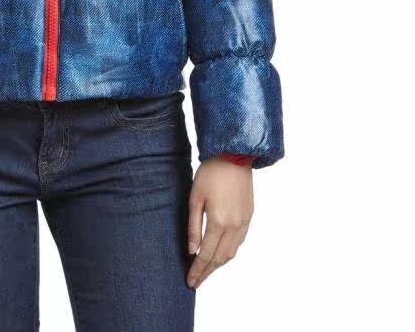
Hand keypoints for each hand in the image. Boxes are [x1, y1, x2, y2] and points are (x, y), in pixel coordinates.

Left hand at [186, 156, 252, 289]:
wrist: (233, 156)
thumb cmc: (210, 173)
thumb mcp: (195, 198)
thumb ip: (193, 226)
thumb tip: (192, 250)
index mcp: (219, 222)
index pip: (206, 255)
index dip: (198, 270)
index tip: (190, 282)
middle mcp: (234, 227)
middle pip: (220, 259)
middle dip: (207, 272)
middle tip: (196, 282)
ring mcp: (244, 222)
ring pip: (231, 253)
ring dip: (219, 265)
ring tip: (206, 271)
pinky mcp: (249, 217)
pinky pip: (239, 242)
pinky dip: (229, 253)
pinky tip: (220, 254)